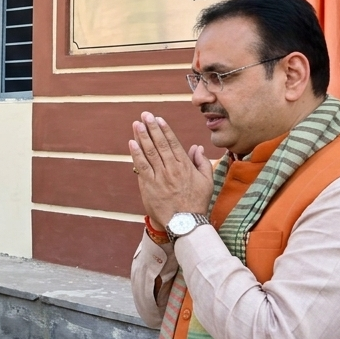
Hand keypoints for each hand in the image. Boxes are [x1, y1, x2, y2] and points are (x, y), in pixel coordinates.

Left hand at [129, 112, 213, 231]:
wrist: (185, 223)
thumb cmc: (197, 202)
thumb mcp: (207, 181)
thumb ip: (202, 162)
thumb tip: (197, 147)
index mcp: (185, 166)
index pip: (173, 143)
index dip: (165, 129)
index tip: (158, 119)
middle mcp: (172, 169)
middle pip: (160, 144)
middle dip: (151, 128)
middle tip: (145, 115)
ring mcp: (160, 177)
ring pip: (150, 152)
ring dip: (142, 137)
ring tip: (136, 124)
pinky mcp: (149, 186)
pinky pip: (142, 167)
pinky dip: (136, 154)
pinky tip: (132, 143)